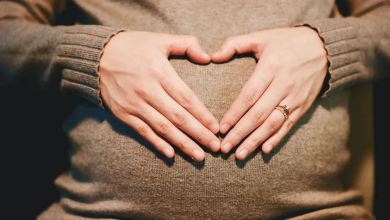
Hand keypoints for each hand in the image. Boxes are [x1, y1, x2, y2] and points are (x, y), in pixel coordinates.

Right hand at [99, 31, 219, 161]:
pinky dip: (157, 144)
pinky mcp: (123, 114)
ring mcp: (134, 104)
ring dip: (182, 144)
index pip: (186, 98)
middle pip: (178, 117)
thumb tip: (208, 57)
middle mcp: (147, 90)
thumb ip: (187, 44)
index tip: (216, 128)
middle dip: (199, 134)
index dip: (202, 115)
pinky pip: (143, 132)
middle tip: (215, 147)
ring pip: (163, 128)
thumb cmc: (133, 46)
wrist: (97, 55)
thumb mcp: (160, 39)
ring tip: (199, 156)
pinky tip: (171, 154)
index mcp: (159, 71)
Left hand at [211, 27, 327, 159]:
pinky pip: (289, 125)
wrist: (324, 47)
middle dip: (240, 133)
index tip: (221, 128)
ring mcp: (295, 97)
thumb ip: (235, 44)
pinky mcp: (304, 105)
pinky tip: (264, 150)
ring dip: (255, 141)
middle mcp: (284, 84)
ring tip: (240, 154)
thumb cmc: (287, 42)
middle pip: (259, 114)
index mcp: (271, 67)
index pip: (249, 95)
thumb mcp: (261, 36)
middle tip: (225, 148)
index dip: (234, 113)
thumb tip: (213, 56)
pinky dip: (277, 139)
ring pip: (273, 124)